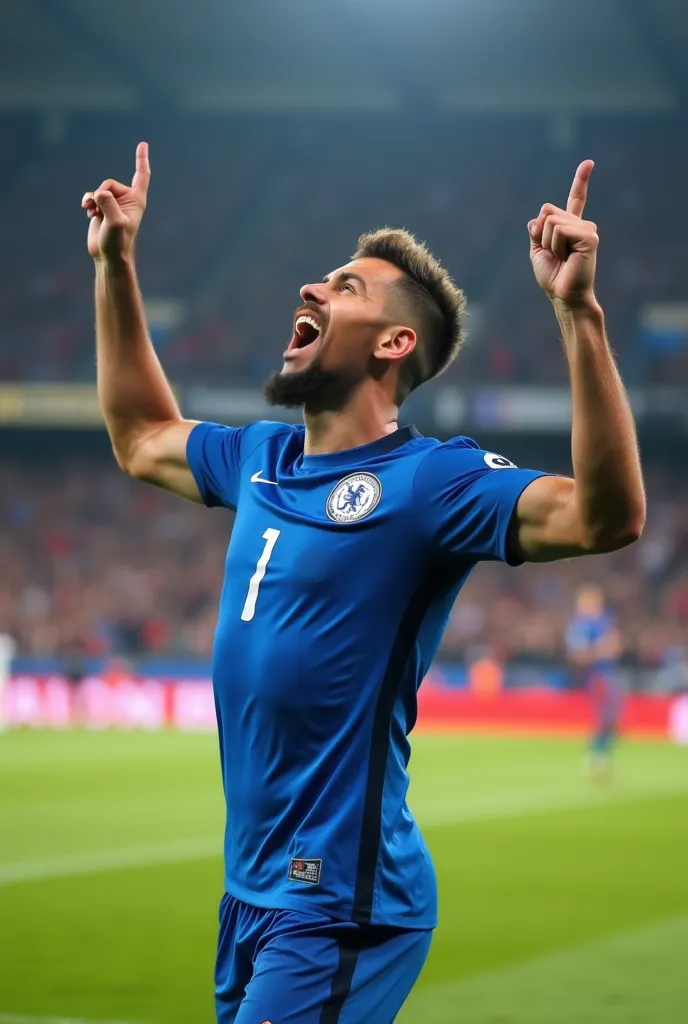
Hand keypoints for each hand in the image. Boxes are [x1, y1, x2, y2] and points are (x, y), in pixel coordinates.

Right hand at [82, 142, 150, 261]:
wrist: (108, 256)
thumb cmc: (118, 242)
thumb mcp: (115, 223)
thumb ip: (108, 204)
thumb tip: (99, 195)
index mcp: (136, 200)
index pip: (141, 175)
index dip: (141, 159)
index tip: (143, 144)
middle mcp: (126, 200)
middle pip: (109, 183)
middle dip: (101, 194)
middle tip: (100, 211)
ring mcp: (113, 204)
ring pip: (98, 190)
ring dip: (92, 200)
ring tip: (93, 214)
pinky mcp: (101, 209)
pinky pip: (91, 196)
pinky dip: (87, 202)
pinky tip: (87, 212)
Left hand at [528, 160, 598, 307]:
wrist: (563, 296)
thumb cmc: (553, 278)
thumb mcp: (537, 251)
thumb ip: (536, 232)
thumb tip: (536, 219)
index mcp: (571, 227)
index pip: (576, 199)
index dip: (581, 181)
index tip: (589, 163)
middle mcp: (582, 225)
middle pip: (547, 210)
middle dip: (541, 234)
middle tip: (555, 255)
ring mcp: (587, 229)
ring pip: (551, 221)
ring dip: (548, 242)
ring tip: (561, 258)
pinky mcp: (589, 236)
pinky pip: (558, 230)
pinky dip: (555, 245)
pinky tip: (566, 257)